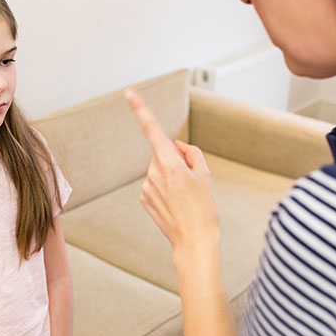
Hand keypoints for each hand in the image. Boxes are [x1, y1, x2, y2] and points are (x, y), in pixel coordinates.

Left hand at [125, 89, 219, 250]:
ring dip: (171, 177)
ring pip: (160, 170)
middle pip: (163, 154)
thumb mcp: (206, 175)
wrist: (194, 241)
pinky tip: (176, 204)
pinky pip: (155, 185)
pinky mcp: (144, 199)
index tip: (129, 93)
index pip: (153, 130)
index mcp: (170, 163)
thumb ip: (191, 153)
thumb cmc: (204, 209)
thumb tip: (176, 145)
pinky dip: (165, 189)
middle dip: (176, 160)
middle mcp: (153, 173)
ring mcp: (147, 187)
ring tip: (185, 197)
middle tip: (192, 182)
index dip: (141, 110)